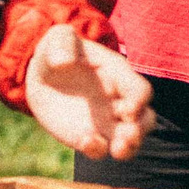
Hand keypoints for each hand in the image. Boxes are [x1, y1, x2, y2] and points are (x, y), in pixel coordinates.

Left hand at [22, 26, 153, 161]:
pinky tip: (85, 141)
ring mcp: (107, 121)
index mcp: (118, 75)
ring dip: (129, 147)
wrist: (43, 75)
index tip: (127, 110)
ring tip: (117, 150)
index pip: (139, 90)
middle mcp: (119, 101)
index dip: (139, 101)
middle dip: (140, 130)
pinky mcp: (91, 136)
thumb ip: (62, 43)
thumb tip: (63, 61)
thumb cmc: (58, 51)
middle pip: (145, 119)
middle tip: (126, 136)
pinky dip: (97, 149)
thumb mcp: (59, 38)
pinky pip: (102, 149)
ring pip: (131, 140)